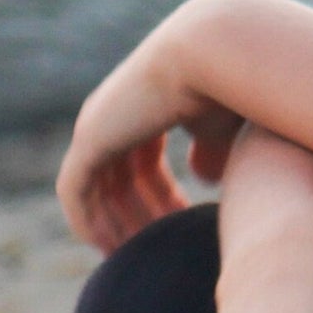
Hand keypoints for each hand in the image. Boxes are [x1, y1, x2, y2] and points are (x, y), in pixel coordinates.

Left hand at [57, 8, 244, 251]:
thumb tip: (199, 176)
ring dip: (116, 226)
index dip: (159, 198)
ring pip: (96, 189)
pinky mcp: (90, 137)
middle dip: (138, 217)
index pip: (141, 159)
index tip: (179, 229)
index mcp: (149, 99)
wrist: (218, 52)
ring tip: (141, 260)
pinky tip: (112, 251)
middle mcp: (117, 108)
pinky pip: (77, 193)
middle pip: (117, 177)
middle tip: (160, 254)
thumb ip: (211, 150)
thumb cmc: (235, 83)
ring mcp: (99, 120)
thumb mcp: (225, 126)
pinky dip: (90, 223)